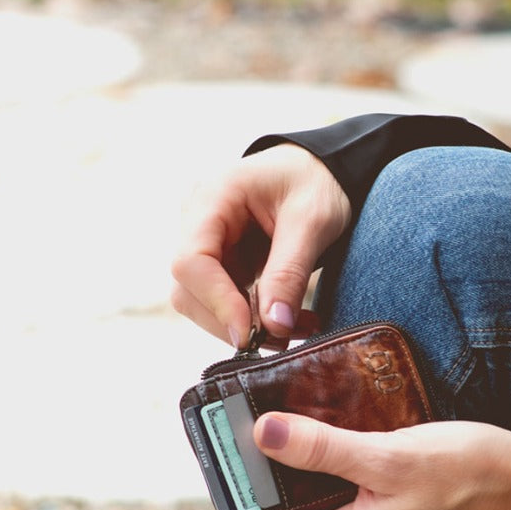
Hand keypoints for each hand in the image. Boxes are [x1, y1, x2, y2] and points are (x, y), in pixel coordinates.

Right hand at [171, 144, 351, 347]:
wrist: (321, 170)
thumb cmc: (316, 182)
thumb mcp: (313, 221)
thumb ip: (289, 272)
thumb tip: (274, 326)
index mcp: (212, 196)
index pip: (191, 262)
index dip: (217, 304)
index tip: (251, 335)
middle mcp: (197, 219)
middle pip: (189, 289)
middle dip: (233, 322)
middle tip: (283, 338)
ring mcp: (206, 242)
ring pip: (203, 303)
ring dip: (247, 327)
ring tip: (296, 329)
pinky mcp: (222, 262)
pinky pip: (226, 301)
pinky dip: (256, 319)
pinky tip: (291, 321)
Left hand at [252, 415, 510, 509]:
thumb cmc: (468, 474)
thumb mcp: (389, 456)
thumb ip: (324, 448)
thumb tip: (262, 435)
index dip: (248, 498)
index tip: (236, 452)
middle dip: (274, 472)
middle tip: (258, 420)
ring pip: (321, 494)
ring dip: (306, 459)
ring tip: (292, 414)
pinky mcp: (394, 501)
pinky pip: (349, 482)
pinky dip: (336, 455)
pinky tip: (337, 421)